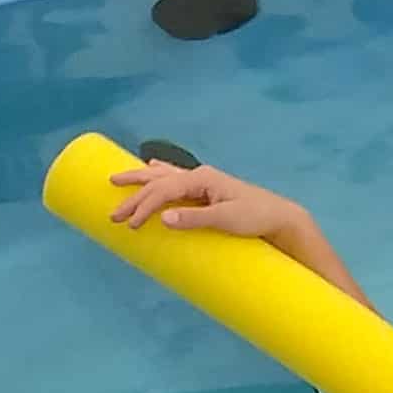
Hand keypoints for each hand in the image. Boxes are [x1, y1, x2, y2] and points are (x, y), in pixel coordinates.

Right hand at [108, 157, 312, 253]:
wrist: (279, 217)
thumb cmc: (255, 218)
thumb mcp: (226, 220)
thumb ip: (195, 219)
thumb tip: (164, 219)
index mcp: (201, 179)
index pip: (163, 189)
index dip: (143, 205)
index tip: (130, 225)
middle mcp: (199, 176)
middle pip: (157, 181)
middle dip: (133, 195)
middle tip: (113, 214)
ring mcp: (202, 181)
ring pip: (163, 175)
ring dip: (140, 179)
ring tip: (117, 179)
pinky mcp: (206, 190)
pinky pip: (174, 178)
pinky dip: (160, 173)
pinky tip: (152, 167)